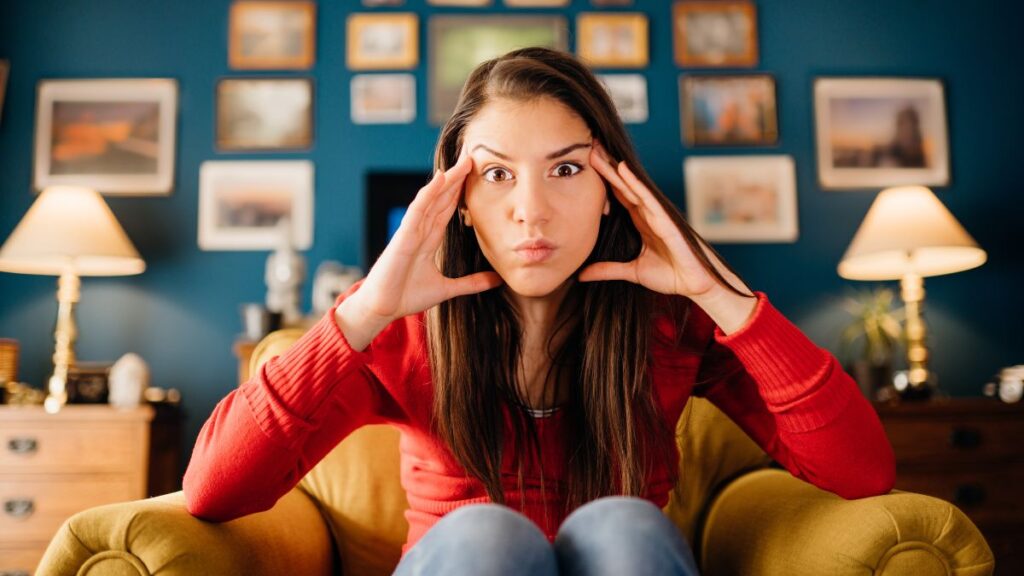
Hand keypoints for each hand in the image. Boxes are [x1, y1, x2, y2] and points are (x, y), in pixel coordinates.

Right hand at [338, 148, 502, 348]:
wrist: (383, 309)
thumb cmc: (406, 296)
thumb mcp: (447, 289)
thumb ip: (471, 283)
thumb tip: (498, 280)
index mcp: (429, 240)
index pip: (447, 210)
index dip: (460, 193)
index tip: (475, 177)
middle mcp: (420, 231)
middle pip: (441, 199)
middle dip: (456, 179)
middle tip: (472, 158)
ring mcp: (411, 231)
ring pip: (431, 199)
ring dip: (446, 180)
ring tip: (462, 162)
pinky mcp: (402, 237)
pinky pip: (417, 211)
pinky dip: (428, 194)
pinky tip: (439, 179)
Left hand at [579, 140, 743, 299]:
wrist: (695, 284)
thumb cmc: (671, 275)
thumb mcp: (631, 272)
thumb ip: (607, 270)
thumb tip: (582, 275)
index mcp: (640, 222)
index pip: (618, 195)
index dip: (603, 180)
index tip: (585, 165)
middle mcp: (647, 213)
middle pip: (622, 185)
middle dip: (606, 167)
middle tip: (589, 146)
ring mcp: (656, 214)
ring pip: (631, 186)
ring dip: (614, 169)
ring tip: (598, 150)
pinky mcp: (665, 219)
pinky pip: (647, 197)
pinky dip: (635, 182)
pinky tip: (622, 168)